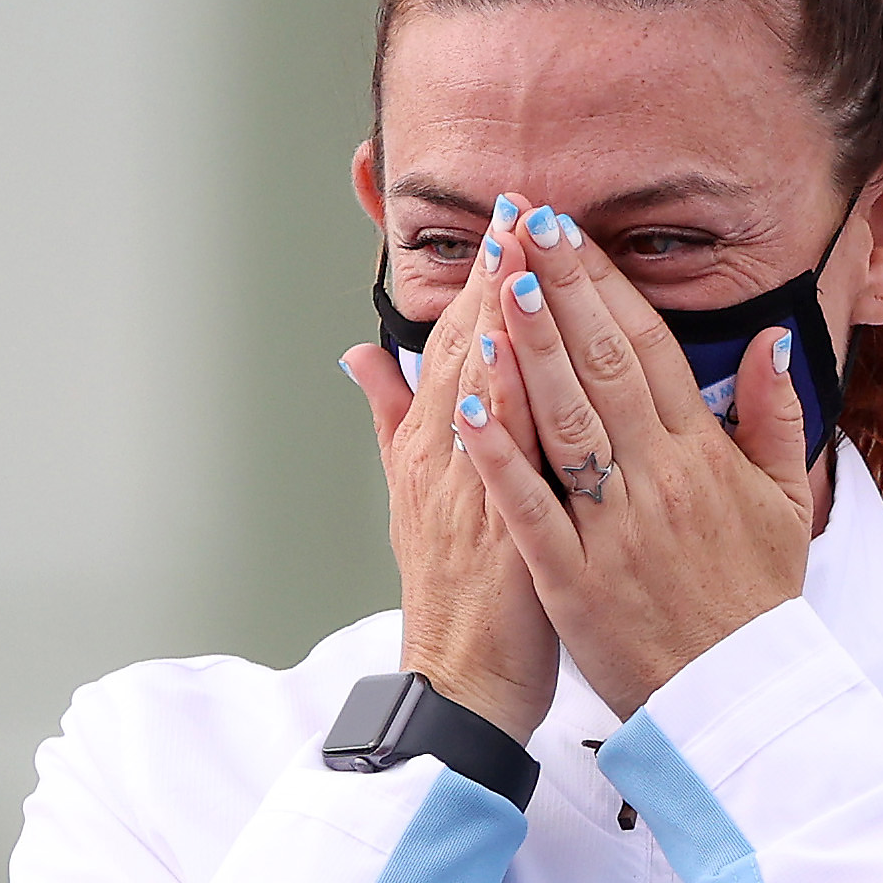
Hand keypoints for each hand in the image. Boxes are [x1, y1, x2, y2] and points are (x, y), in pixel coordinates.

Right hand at [344, 195, 557, 743]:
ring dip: (501, 314)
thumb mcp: (408, 494)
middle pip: (468, 346)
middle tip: (521, 204)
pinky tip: (521, 350)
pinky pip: (497, 452)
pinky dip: (504, 399)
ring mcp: (463, 486)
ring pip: (479, 385)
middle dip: (495, 272)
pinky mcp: (492, 525)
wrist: (459, 678)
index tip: (510, 217)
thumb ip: (389, 418)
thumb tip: (359, 354)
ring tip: (523, 248)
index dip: (482, 276)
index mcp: (428, 441)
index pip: (457, 339)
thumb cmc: (452, 587)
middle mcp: (441, 453)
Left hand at [451, 205, 814, 719]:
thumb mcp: (788, 503)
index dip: (606, 285)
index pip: (647, 348)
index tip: (570, 234)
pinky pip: (532, 507)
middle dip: (560, 289)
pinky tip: (468, 405)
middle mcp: (658, 478)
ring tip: (497, 285)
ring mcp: (613, 527)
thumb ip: (779, 417)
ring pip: (566, 422)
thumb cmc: (755, 597)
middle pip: (602, 366)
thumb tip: (770, 340)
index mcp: (703, 455)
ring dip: (531, 350)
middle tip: (524, 225)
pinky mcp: (573, 578)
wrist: (738, 699)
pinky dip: (499, 456)